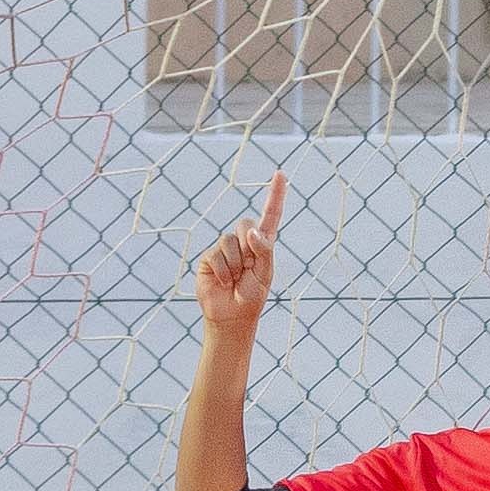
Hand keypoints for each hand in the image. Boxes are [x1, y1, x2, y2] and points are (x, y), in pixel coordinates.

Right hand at [194, 170, 284, 331]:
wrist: (232, 316)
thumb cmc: (252, 296)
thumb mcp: (264, 273)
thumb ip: (263, 250)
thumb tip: (251, 231)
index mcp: (262, 244)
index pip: (270, 215)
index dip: (275, 194)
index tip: (280, 174)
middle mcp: (243, 241)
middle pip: (246, 223)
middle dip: (249, 245)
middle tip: (248, 268)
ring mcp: (225, 248)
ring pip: (230, 240)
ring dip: (236, 264)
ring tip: (236, 280)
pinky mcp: (209, 258)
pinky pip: (216, 254)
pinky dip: (224, 271)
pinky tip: (225, 282)